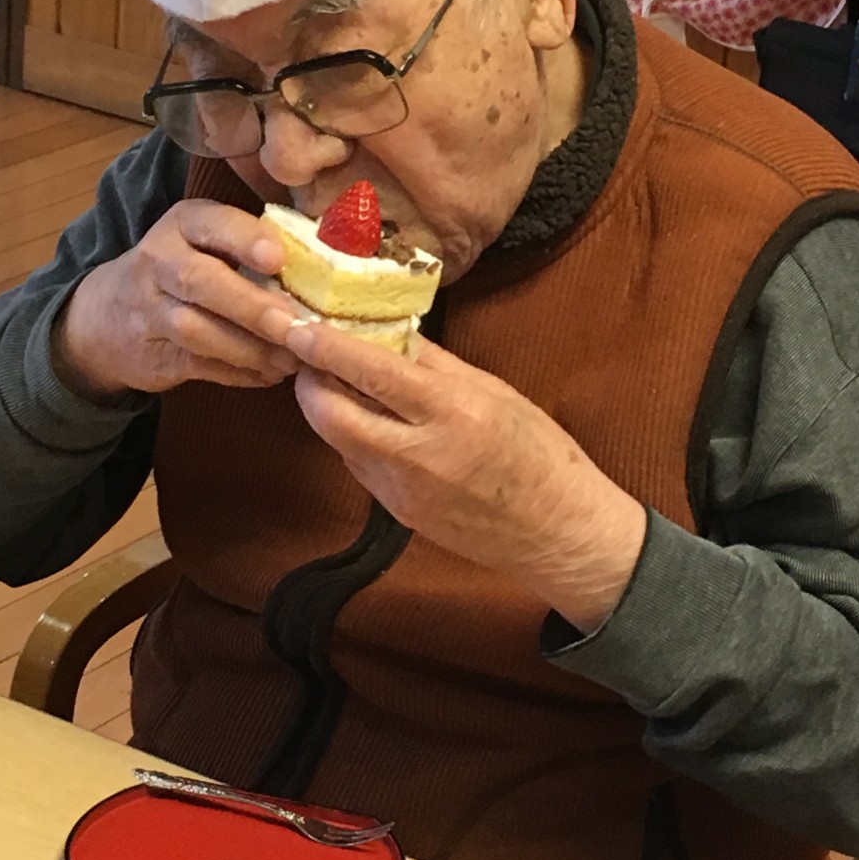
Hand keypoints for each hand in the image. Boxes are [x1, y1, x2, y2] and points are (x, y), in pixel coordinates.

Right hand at [53, 200, 305, 399]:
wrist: (107, 317)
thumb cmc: (181, 269)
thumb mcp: (203, 242)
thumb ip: (249, 246)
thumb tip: (322, 268)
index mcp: (182, 224)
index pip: (211, 224)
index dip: (244, 240)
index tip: (278, 259)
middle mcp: (159, 261)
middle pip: (200, 281)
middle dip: (251, 305)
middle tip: (296, 324)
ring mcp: (151, 311)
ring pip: (198, 330)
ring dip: (250, 347)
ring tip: (292, 357)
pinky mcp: (155, 354)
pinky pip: (199, 365)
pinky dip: (240, 372)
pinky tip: (272, 374)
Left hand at [285, 324, 646, 630]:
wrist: (560, 533)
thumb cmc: (540, 455)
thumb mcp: (495, 392)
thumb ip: (435, 363)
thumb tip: (389, 331)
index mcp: (451, 412)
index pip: (371, 372)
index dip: (326, 348)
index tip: (298, 326)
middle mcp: (418, 454)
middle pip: (331, 415)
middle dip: (308, 382)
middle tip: (307, 355)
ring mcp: (402, 490)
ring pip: (338, 441)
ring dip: (326, 409)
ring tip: (335, 381)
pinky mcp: (397, 514)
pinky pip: (358, 466)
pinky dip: (352, 437)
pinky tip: (369, 421)